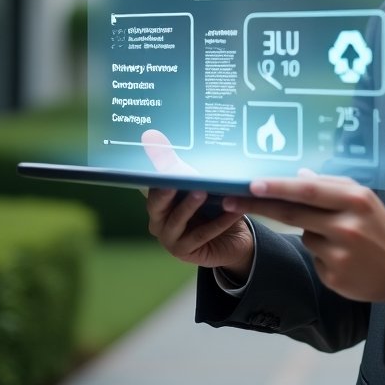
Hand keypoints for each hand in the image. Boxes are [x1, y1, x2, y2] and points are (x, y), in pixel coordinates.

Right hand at [141, 130, 254, 278]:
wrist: (231, 238)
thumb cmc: (211, 205)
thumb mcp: (197, 182)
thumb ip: (178, 163)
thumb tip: (152, 133)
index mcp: (158, 201)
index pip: (152, 185)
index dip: (157, 173)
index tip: (162, 159)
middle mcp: (158, 220)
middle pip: (157, 204)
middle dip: (166, 191)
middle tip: (175, 178)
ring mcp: (169, 238)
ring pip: (177, 220)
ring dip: (190, 206)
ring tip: (203, 191)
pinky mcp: (184, 251)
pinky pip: (201, 235)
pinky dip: (218, 222)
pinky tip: (232, 211)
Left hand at [222, 170, 384, 303]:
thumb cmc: (379, 227)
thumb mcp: (364, 199)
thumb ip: (331, 186)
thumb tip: (299, 174)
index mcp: (355, 199)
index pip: (308, 190)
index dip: (278, 187)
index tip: (251, 184)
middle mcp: (346, 225)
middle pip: (293, 213)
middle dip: (259, 205)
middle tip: (231, 200)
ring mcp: (339, 253)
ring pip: (303, 235)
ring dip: (309, 231)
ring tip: (339, 236)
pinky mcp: (333, 276)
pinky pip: (313, 257)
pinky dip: (320, 252)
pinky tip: (342, 256)